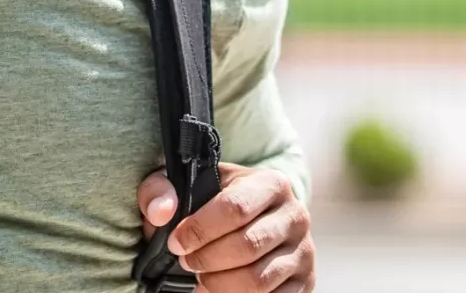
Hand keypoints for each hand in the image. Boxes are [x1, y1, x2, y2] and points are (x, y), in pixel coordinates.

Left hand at [137, 164, 314, 292]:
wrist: (258, 219)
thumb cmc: (217, 202)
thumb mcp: (191, 185)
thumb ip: (162, 190)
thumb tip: (160, 213)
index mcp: (271, 183)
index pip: (235, 207)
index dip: (199, 229)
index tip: (176, 242)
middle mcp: (295, 216)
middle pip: (246, 246)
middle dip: (206, 259)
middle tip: (186, 262)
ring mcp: (303, 251)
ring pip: (257, 280)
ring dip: (219, 284)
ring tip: (201, 277)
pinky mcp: (305, 282)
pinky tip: (220, 290)